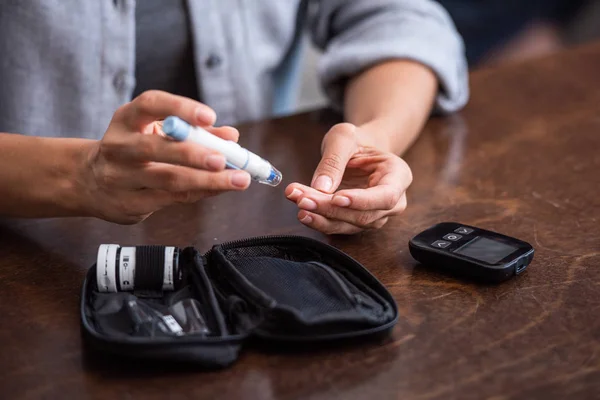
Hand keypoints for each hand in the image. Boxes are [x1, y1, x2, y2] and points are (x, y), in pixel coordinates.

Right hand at [78, 90, 250, 223]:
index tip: (209, 117)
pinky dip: (200, 192)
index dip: (181, 108)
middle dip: (194, 154)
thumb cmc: (133, 151)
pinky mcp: (128, 204)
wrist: (89, 181)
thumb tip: (231, 137)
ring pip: (167, 180)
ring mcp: (120, 177)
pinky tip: (219, 189)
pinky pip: (171, 199)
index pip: (151, 104)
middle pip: (156, 148)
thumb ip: (195, 132)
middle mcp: (119, 146)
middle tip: (224, 159)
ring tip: (237, 180)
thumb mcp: (157, 131)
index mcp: (127, 119)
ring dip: (207, 180)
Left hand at [285, 123, 411, 233]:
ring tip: (298, 202)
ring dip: (320, 216)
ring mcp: (375, 215)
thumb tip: (322, 186)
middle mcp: (392, 201)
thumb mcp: (344, 138)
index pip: (385, 196)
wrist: (356, 149)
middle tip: (303, 199)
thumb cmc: (356, 141)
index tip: (337, 198)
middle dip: (331, 209)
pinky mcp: (356, 222)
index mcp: (398, 176)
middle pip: (363, 215)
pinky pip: (338, 226)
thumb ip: (334, 160)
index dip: (362, 201)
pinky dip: (318, 219)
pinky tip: (303, 211)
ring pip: (348, 224)